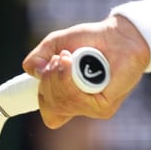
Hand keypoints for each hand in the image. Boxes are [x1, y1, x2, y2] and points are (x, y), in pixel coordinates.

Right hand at [21, 15, 150, 128]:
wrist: (118, 34)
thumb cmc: (90, 40)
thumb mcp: (55, 44)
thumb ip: (37, 58)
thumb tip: (33, 72)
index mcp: (69, 98)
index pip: (50, 115)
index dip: (42, 95)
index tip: (45, 71)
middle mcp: (81, 106)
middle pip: (51, 108)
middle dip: (48, 81)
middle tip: (58, 59)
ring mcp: (92, 108)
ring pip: (62, 104)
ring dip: (58, 78)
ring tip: (66, 58)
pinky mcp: (104, 106)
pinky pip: (77, 100)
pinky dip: (69, 80)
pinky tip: (73, 64)